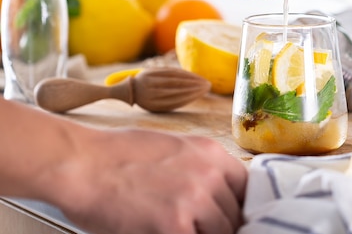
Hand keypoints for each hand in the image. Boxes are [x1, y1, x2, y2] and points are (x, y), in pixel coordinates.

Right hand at [61, 129, 246, 233]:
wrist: (81, 163)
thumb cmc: (118, 156)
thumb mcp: (174, 149)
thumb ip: (203, 170)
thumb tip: (218, 197)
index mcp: (212, 154)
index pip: (247, 190)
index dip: (238, 208)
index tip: (229, 219)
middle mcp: (209, 175)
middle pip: (234, 216)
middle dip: (221, 227)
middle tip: (198, 227)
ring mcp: (195, 200)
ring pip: (221, 232)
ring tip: (179, 228)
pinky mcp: (174, 226)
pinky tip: (166, 232)